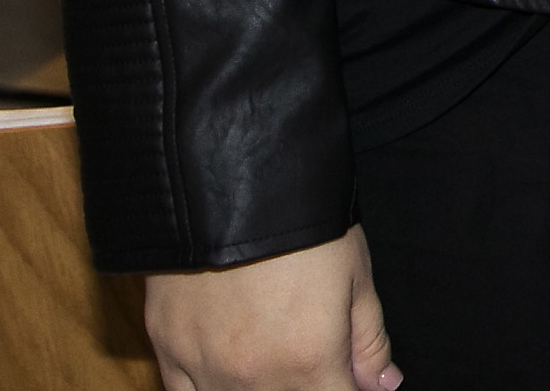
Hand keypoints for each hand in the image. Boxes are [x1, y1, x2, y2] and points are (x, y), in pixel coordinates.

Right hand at [145, 227, 397, 390]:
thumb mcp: (356, 275)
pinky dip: (210, 390)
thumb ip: (369, 341)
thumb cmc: (306, 224)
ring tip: (274, 356)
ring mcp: (205, 368)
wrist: (230, 179)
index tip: (347, 377)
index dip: (348, 389)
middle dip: (307, 385)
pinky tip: (228, 373)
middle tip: (309, 354)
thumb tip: (382, 387)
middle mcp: (255, 377)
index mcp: (310, 362)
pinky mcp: (167, 349)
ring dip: (261, 389)